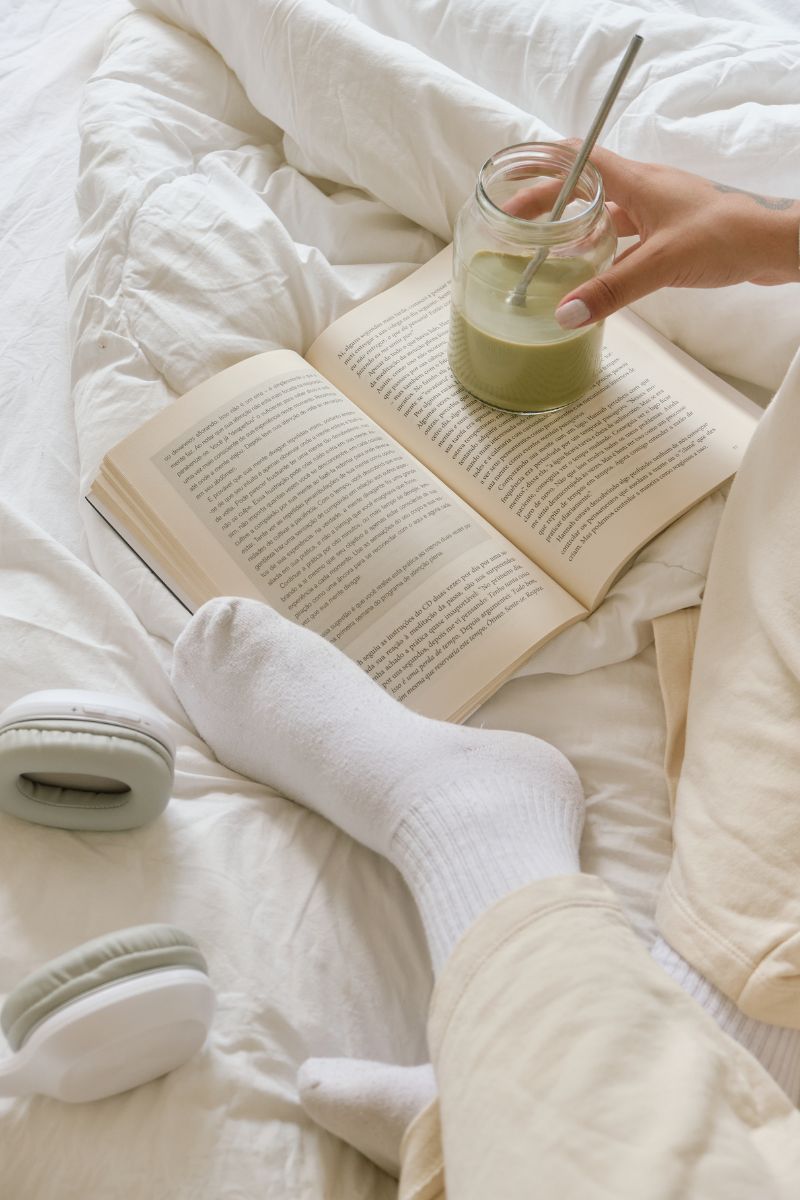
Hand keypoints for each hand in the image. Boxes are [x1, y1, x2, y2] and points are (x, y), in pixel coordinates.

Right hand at [504, 143, 799, 328]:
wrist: (775, 242)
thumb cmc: (726, 234)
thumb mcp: (661, 263)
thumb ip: (611, 290)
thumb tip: (565, 314)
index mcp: (636, 182)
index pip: (579, 159)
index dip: (543, 166)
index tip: (513, 180)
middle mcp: (644, 191)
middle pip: (585, 189)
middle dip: (548, 203)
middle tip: (515, 224)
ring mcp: (659, 212)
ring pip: (606, 215)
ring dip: (575, 229)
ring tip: (545, 252)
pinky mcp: (672, 233)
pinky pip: (626, 238)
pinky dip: (603, 251)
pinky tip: (594, 273)